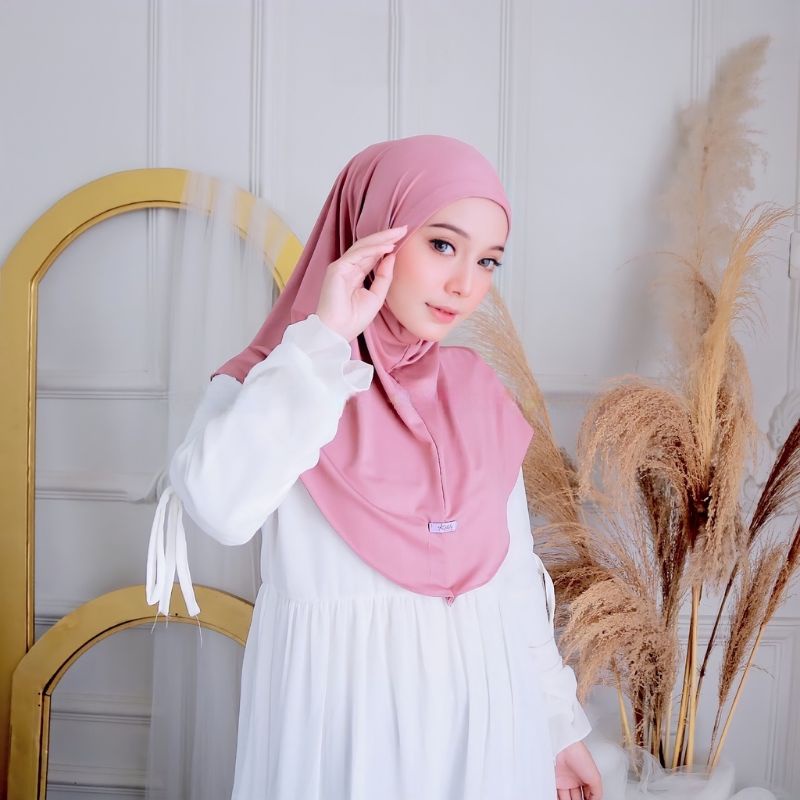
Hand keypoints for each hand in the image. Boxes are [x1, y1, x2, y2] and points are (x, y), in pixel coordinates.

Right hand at [315, 224, 406, 341]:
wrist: (338, 332)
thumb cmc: (354, 319)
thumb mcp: (376, 296)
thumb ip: (383, 276)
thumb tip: (392, 256)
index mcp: (355, 275)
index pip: (372, 255)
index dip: (386, 245)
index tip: (403, 238)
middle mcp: (347, 268)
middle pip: (368, 247)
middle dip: (386, 237)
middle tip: (403, 228)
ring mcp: (341, 267)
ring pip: (363, 246)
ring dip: (381, 239)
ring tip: (398, 233)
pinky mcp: (337, 269)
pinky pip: (357, 254)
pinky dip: (373, 249)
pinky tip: (387, 247)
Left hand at [554, 740, 601, 798]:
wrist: (565, 747)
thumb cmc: (580, 755)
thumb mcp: (595, 777)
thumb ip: (597, 792)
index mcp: (586, 779)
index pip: (588, 795)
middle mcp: (575, 780)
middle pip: (577, 798)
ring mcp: (565, 781)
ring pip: (567, 798)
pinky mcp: (556, 781)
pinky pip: (557, 794)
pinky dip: (557, 799)